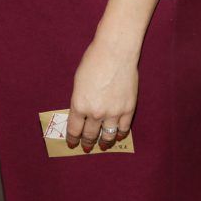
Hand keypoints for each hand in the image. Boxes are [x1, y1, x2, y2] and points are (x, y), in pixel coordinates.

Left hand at [65, 36, 137, 152]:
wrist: (115, 52)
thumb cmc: (93, 61)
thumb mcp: (78, 81)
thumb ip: (80, 99)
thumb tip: (82, 113)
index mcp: (79, 105)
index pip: (74, 129)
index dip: (73, 139)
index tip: (72, 143)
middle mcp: (95, 113)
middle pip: (90, 135)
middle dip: (87, 142)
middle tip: (86, 147)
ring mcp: (113, 113)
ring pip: (108, 136)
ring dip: (104, 142)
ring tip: (102, 146)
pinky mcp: (128, 109)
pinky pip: (124, 129)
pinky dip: (120, 134)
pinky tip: (118, 136)